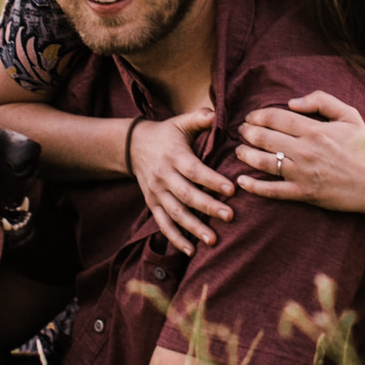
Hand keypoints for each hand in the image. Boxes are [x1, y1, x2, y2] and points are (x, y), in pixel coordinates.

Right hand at [130, 108, 233, 254]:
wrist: (133, 146)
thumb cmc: (166, 134)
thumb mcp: (180, 122)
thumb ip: (199, 118)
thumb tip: (217, 113)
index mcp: (174, 156)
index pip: (195, 170)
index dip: (212, 180)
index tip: (231, 189)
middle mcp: (164, 176)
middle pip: (187, 195)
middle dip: (208, 207)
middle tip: (229, 217)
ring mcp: (156, 193)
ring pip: (175, 213)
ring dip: (194, 228)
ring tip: (213, 240)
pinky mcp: (152, 204)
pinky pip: (163, 224)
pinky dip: (175, 239)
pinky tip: (191, 251)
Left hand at [235, 92, 364, 218]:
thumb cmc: (363, 148)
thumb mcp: (350, 115)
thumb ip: (322, 100)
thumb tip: (292, 102)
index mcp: (314, 129)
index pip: (275, 117)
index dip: (257, 115)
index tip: (250, 117)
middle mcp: (305, 150)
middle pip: (264, 138)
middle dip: (247, 133)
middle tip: (241, 131)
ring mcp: (302, 173)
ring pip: (263, 162)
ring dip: (245, 155)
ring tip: (239, 151)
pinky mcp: (303, 194)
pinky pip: (272, 191)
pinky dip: (253, 186)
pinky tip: (242, 181)